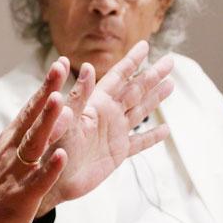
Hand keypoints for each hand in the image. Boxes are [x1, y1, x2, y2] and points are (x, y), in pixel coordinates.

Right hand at [0, 59, 72, 222]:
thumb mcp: (8, 154)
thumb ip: (25, 134)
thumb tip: (46, 111)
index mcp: (10, 139)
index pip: (30, 107)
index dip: (45, 86)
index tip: (59, 63)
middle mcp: (12, 150)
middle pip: (32, 117)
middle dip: (47, 93)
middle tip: (59, 68)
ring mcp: (16, 172)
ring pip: (34, 143)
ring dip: (47, 122)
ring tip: (61, 102)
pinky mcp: (21, 196)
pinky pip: (37, 180)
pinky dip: (48, 168)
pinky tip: (61, 157)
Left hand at [37, 40, 173, 214]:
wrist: (51, 178)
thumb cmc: (52, 147)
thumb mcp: (65, 118)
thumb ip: (78, 94)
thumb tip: (86, 67)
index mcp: (96, 103)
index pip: (118, 76)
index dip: (132, 61)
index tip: (145, 45)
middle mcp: (107, 114)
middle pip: (136, 90)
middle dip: (152, 75)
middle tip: (171, 61)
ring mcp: (113, 133)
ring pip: (140, 111)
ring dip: (155, 98)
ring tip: (171, 84)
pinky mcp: (116, 154)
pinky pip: (139, 143)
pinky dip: (152, 137)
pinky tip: (165, 131)